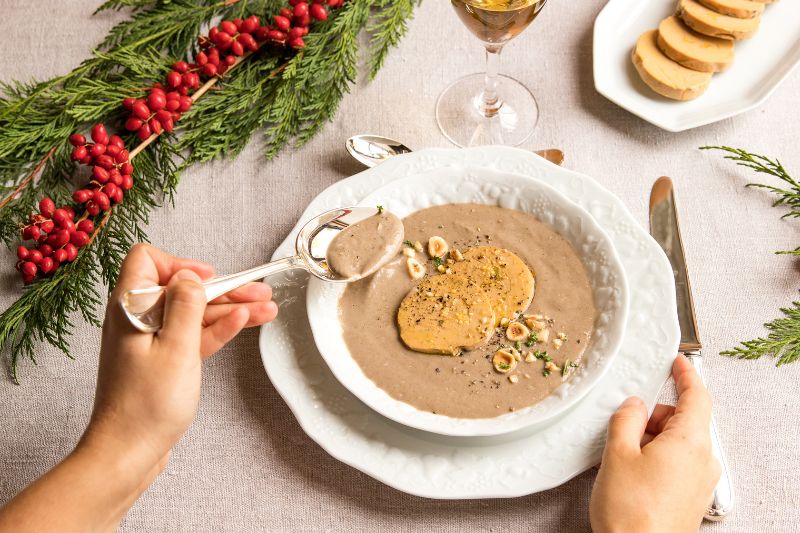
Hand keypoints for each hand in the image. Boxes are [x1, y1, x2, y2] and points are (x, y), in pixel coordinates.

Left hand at [83, 244, 277, 477]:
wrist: (128, 453)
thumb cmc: (145, 406)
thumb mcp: (175, 348)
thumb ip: (185, 305)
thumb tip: (190, 275)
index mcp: (130, 308)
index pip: (147, 261)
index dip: (181, 264)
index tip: (210, 278)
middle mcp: (138, 319)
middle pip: (183, 289)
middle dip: (222, 288)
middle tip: (257, 289)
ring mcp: (151, 341)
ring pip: (194, 313)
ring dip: (230, 309)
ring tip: (266, 308)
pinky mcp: (163, 361)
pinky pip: (194, 336)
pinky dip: (219, 329)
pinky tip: (244, 323)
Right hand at [589, 355, 720, 532]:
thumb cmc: (630, 512)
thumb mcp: (618, 453)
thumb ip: (626, 419)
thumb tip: (633, 404)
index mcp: (690, 442)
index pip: (697, 396)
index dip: (686, 375)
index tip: (679, 362)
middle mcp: (703, 461)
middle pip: (683, 421)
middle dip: (654, 416)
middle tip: (625, 427)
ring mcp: (699, 482)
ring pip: (678, 444)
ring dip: (652, 440)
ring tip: (623, 459)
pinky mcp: (691, 498)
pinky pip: (677, 464)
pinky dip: (657, 459)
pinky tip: (632, 474)